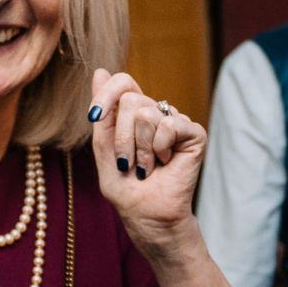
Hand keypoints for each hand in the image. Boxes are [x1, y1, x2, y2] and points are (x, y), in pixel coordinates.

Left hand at [87, 69, 208, 256]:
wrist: (148, 216)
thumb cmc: (126, 188)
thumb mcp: (103, 150)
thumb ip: (101, 115)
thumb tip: (99, 70)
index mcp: (134, 114)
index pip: (122, 82)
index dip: (106, 94)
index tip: (94, 117)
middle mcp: (156, 112)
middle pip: (131, 98)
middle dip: (122, 137)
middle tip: (129, 162)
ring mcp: (175, 121)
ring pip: (146, 113)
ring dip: (140, 148)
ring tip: (146, 167)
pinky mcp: (193, 133)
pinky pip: (167, 125)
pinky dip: (159, 149)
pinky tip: (165, 163)